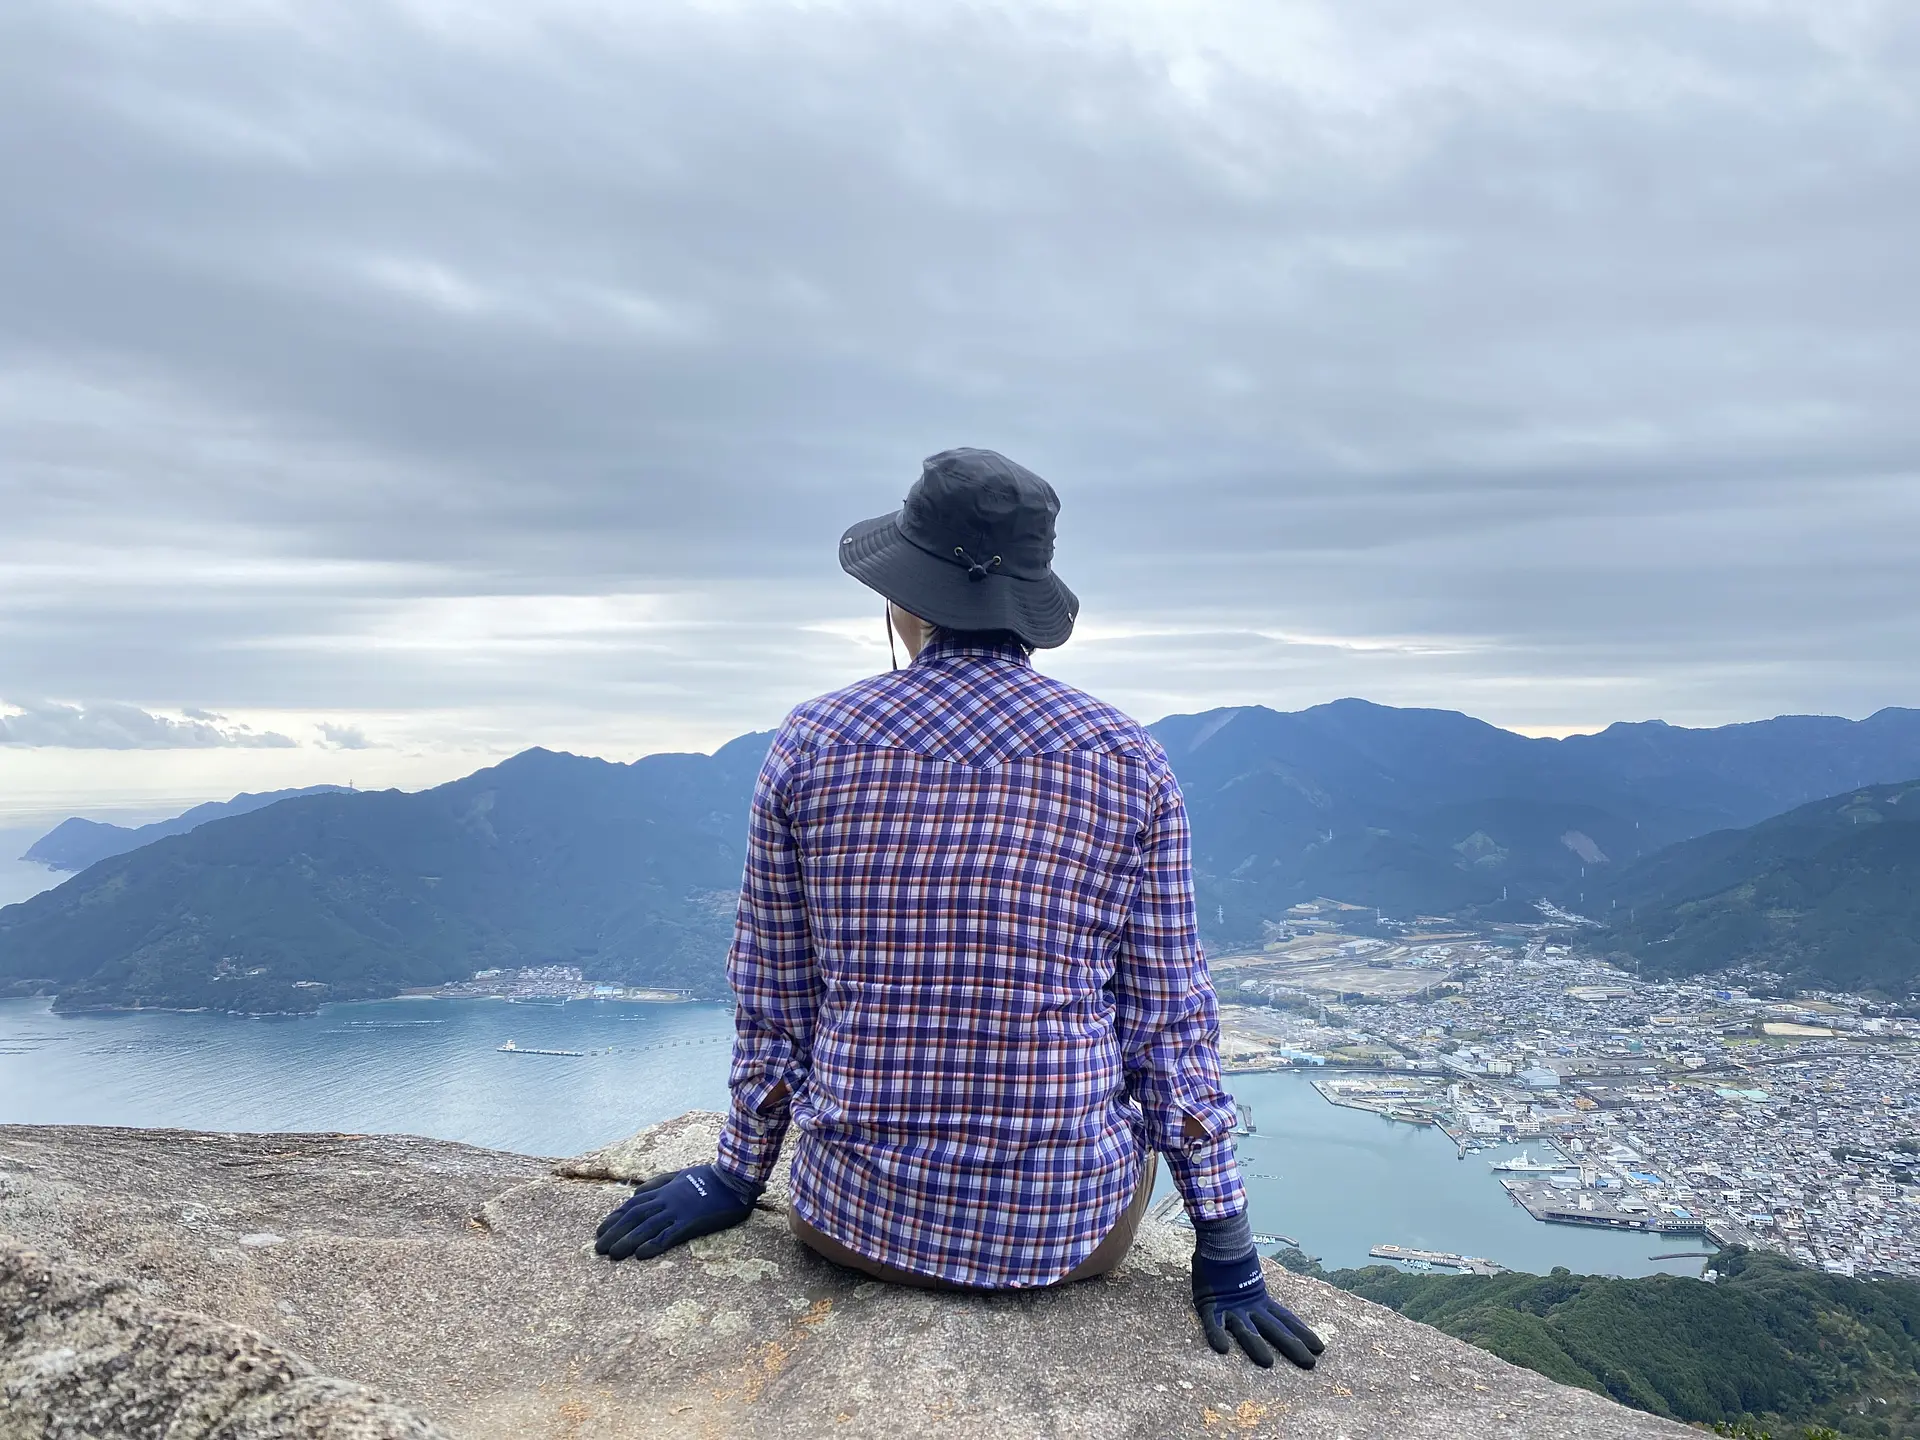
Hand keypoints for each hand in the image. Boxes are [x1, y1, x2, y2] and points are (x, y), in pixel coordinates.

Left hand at [594, 1163, 756, 1261]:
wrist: (734, 1178)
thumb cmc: (709, 1178)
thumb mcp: (679, 1175)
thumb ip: (657, 1184)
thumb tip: (635, 1193)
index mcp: (663, 1190)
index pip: (632, 1204)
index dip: (614, 1218)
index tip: (600, 1230)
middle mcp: (666, 1200)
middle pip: (634, 1217)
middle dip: (614, 1232)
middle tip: (598, 1248)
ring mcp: (678, 1210)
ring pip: (647, 1227)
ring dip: (627, 1241)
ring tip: (612, 1255)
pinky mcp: (692, 1222)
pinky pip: (669, 1235)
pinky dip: (654, 1244)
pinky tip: (641, 1255)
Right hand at [1192, 1249, 1324, 1369]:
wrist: (1219, 1236)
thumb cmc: (1232, 1255)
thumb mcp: (1251, 1273)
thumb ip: (1257, 1283)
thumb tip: (1266, 1282)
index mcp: (1261, 1299)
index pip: (1287, 1319)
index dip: (1303, 1333)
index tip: (1320, 1349)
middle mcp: (1251, 1306)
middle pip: (1275, 1330)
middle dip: (1293, 1347)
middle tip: (1310, 1365)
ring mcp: (1231, 1307)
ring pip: (1246, 1330)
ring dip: (1256, 1346)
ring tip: (1267, 1363)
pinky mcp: (1211, 1305)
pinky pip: (1213, 1323)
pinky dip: (1217, 1334)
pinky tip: (1223, 1348)